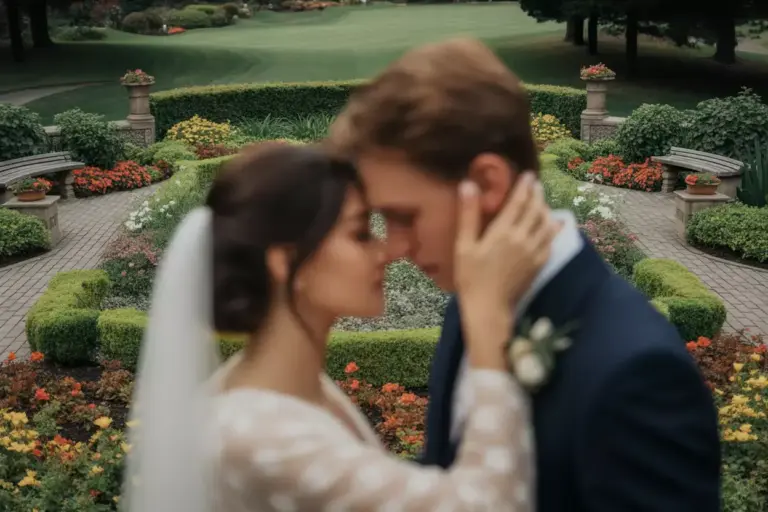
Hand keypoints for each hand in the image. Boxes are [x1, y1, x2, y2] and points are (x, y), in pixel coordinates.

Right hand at [454, 172, 559, 367]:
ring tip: (542, 202)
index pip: (518, 202)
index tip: (529, 175)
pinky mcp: (539, 264)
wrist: (489, 308)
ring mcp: (534, 252)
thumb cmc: (471, 277)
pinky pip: (551, 241)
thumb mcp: (464, 246)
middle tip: (536, 185)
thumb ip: (469, 215)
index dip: (524, 187)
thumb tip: (468, 185)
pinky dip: (553, 229)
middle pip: (536, 210)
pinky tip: (552, 225)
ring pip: (547, 224)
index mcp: (503, 232)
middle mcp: (523, 239)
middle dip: (537, 195)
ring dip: (546, 210)